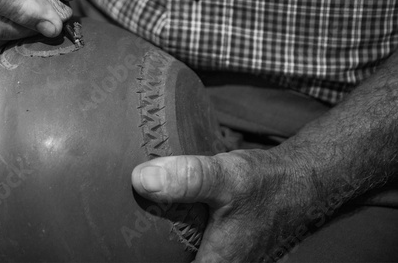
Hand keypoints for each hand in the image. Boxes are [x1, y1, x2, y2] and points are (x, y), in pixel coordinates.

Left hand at [132, 149, 312, 261]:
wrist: (304, 181)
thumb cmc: (268, 184)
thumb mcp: (224, 177)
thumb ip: (185, 178)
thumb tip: (141, 179)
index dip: (151, 260)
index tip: (126, 253)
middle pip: (184, 262)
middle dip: (161, 254)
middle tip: (135, 237)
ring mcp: (234, 260)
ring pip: (195, 258)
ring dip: (176, 249)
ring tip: (151, 230)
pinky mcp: (235, 248)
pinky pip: (205, 251)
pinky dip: (188, 241)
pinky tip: (179, 221)